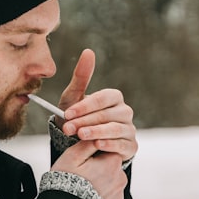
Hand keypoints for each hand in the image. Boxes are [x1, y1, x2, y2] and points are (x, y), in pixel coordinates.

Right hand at [50, 139, 127, 198]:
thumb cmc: (66, 182)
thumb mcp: (72, 156)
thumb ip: (87, 143)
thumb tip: (96, 135)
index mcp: (112, 163)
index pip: (107, 151)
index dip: (93, 155)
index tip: (82, 162)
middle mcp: (120, 179)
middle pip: (110, 168)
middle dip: (98, 170)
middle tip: (80, 177)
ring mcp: (119, 197)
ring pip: (110, 185)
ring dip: (100, 186)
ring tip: (83, 191)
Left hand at [57, 49, 137, 163]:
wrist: (77, 144)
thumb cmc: (77, 117)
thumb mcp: (73, 97)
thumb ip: (81, 76)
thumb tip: (88, 51)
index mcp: (114, 98)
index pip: (103, 98)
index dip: (85, 106)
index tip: (68, 113)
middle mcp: (125, 112)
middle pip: (108, 114)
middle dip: (86, 121)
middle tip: (69, 128)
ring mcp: (129, 130)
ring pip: (116, 129)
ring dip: (97, 132)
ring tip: (81, 135)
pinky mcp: (130, 147)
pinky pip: (123, 145)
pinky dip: (110, 144)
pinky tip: (97, 144)